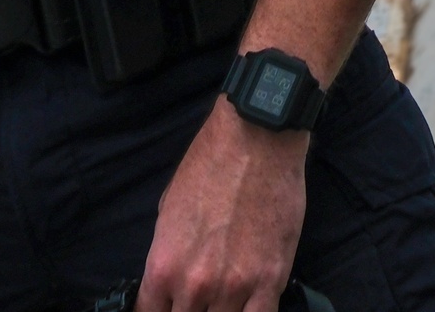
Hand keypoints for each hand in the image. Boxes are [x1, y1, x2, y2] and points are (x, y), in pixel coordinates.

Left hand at [136, 97, 307, 311]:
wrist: (254, 140)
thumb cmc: (208, 164)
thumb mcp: (169, 207)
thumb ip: (169, 251)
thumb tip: (169, 280)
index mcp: (164, 265)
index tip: (164, 308)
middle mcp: (194, 285)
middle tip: (197, 298)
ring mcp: (234, 288)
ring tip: (222, 298)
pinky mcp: (270, 283)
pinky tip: (248, 306)